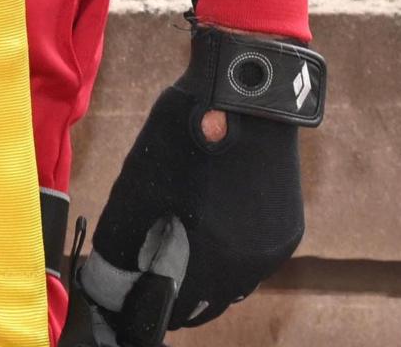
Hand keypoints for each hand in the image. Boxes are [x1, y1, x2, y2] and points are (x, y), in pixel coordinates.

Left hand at [65, 28, 306, 344]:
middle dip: (181, 295)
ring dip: (211, 278)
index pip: (178, 309)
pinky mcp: (289, 228)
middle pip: (210, 301)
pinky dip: (235, 258)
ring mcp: (274, 247)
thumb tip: (111, 274)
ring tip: (184, 256)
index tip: (136, 293)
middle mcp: (251, 263)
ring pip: (237, 284)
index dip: (152, 304)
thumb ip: (123, 239)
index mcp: (213, 257)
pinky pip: (256, 261)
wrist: (249, 90)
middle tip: (156, 277)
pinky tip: (216, 234)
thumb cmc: (187, 131)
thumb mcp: (140, 183)